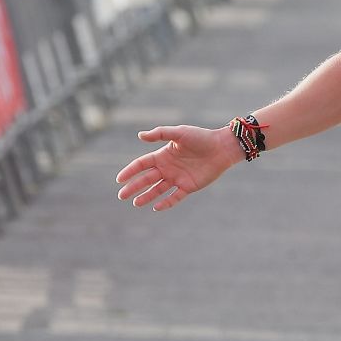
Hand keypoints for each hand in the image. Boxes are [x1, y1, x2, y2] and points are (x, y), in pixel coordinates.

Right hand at [115, 124, 242, 210]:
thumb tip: (140, 135)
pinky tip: (156, 207)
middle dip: (133, 187)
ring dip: (146, 196)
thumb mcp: (179, 133)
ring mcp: (177, 178)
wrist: (221, 148)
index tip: (119, 179)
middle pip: (146, 179)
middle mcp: (168, 168)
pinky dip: (165, 203)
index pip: (142, 164)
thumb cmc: (200, 137)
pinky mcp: (188, 186)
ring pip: (157, 190)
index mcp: (163, 155)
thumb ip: (160, 134)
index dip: (130, 171)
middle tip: (121, 196)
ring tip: (135, 203)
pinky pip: (174, 197)